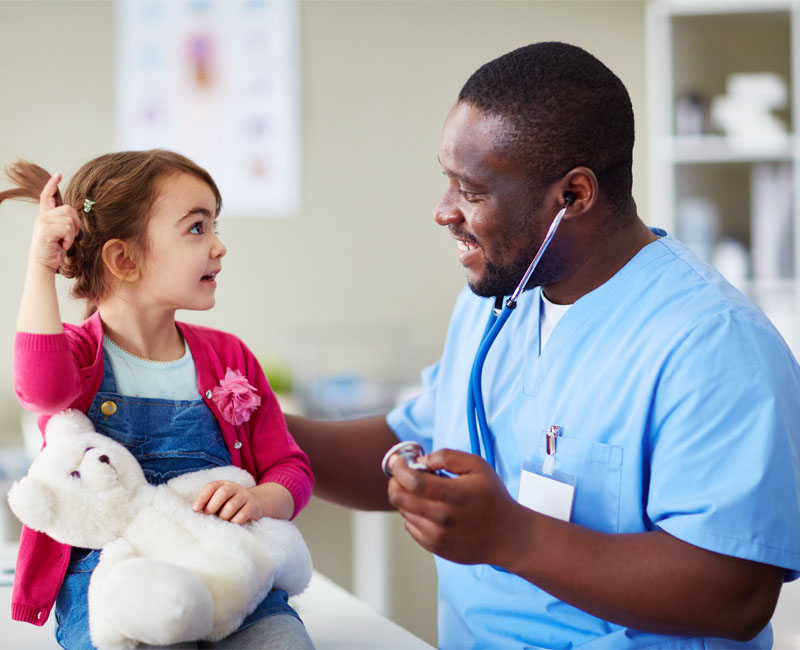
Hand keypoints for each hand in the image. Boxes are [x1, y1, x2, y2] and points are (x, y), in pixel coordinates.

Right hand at [29, 173, 80, 272]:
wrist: (44, 264)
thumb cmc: (55, 250)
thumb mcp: (61, 234)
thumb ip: (65, 222)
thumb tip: (75, 216)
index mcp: (46, 216)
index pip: (47, 196)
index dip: (52, 185)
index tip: (58, 175)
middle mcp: (43, 217)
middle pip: (68, 210)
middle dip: (76, 224)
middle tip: (70, 237)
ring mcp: (43, 222)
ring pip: (70, 220)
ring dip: (72, 234)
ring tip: (64, 242)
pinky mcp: (46, 229)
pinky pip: (68, 228)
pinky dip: (69, 239)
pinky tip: (62, 245)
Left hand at [192, 480, 262, 523]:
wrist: (253, 504)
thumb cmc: (229, 504)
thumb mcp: (219, 500)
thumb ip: (208, 503)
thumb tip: (195, 511)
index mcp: (223, 484)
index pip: (211, 486)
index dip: (202, 497)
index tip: (195, 509)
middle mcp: (235, 487)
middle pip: (223, 493)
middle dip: (213, 506)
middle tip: (209, 515)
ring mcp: (245, 496)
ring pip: (231, 506)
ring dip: (223, 516)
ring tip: (222, 520)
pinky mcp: (253, 506)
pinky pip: (241, 516)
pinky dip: (233, 522)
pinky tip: (232, 523)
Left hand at [387, 448, 522, 565]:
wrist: (507, 535)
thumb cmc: (493, 498)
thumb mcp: (477, 466)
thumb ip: (447, 457)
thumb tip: (421, 461)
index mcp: (453, 495)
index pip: (412, 482)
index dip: (398, 468)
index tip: (396, 460)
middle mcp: (442, 518)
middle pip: (399, 498)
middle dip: (395, 481)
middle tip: (404, 474)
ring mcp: (437, 536)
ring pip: (403, 512)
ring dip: (407, 498)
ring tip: (427, 492)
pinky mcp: (435, 547)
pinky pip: (411, 527)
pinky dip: (413, 514)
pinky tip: (431, 508)